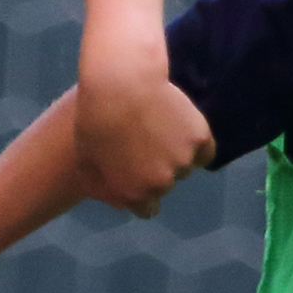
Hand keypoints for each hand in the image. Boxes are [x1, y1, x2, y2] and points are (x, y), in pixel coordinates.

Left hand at [73, 47, 212, 217]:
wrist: (121, 82)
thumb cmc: (95, 119)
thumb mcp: (87, 160)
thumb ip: (104, 185)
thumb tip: (118, 199)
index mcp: (133, 193)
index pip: (148, 209)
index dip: (142, 191)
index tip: (138, 172)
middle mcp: (161, 184)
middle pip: (166, 184)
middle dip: (157, 168)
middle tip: (145, 140)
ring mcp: (183, 161)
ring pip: (185, 165)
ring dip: (176, 152)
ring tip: (159, 125)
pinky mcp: (200, 138)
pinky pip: (205, 149)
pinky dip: (195, 141)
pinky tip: (181, 125)